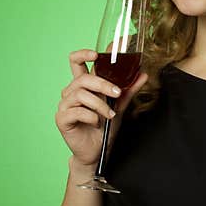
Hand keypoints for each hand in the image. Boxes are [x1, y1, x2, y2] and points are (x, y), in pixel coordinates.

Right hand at [55, 49, 147, 167]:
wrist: (98, 152)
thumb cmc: (105, 128)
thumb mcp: (120, 106)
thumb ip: (128, 90)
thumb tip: (143, 74)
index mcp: (83, 85)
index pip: (77, 62)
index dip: (84, 54)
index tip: (97, 54)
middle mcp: (71, 92)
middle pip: (83, 78)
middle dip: (103, 84)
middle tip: (117, 93)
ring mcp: (65, 104)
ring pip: (80, 94)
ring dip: (100, 104)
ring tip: (110, 115)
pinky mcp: (62, 118)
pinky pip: (76, 111)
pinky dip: (91, 116)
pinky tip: (97, 123)